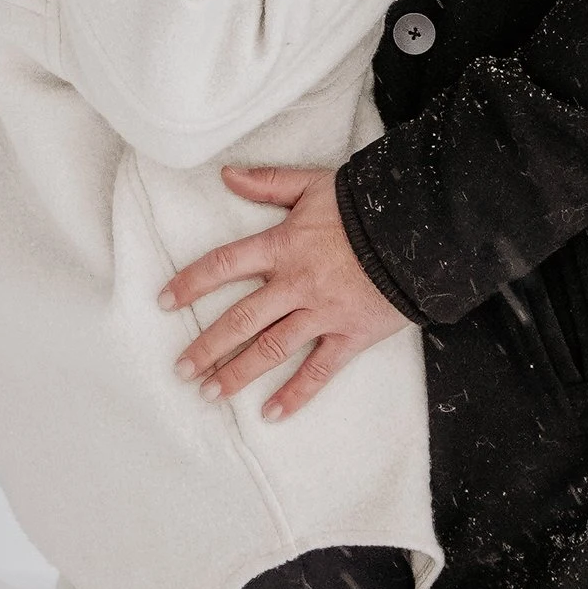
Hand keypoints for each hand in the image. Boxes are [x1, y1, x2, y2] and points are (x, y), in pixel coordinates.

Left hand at [159, 166, 410, 422]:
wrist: (421, 229)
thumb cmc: (367, 205)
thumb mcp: (314, 184)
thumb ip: (268, 182)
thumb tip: (226, 174)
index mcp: (283, 246)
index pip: (225, 266)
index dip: (192, 283)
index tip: (166, 301)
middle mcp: (296, 284)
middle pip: (241, 319)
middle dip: (207, 346)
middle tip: (181, 369)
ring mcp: (322, 313)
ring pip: (271, 349)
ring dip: (237, 373)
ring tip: (210, 393)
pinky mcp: (350, 334)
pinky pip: (319, 371)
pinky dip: (295, 394)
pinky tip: (271, 414)